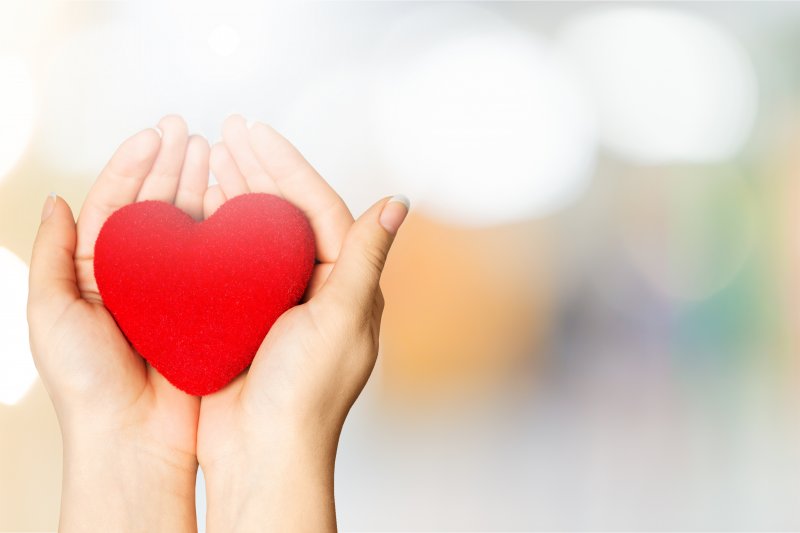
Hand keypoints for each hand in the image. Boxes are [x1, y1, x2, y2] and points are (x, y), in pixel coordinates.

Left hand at [27, 116, 209, 531]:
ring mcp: (174, 292)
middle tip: (189, 132)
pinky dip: (224, 230)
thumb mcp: (49, 312)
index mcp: (97, 272)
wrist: (132, 438)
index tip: (156, 135)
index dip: (135, 165)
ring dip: (199, 187)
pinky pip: (216, 261)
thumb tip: (55, 202)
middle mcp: (138, 276)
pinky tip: (234, 203)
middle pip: (156, 206)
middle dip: (171, 165)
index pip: (117, 204)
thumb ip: (51, 255)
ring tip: (213, 152)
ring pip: (189, 228)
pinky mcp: (205, 309)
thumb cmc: (86, 385)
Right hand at [196, 115, 408, 531]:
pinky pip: (231, 264)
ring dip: (235, 194)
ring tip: (209, 157)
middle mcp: (315, 286)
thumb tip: (398, 202)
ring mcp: (278, 301)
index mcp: (346, 283)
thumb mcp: (341, 317)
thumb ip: (365, 256)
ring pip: (256, 234)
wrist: (262, 453)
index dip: (286, 165)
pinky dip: (215, 234)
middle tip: (226, 131)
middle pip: (285, 213)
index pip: (316, 207)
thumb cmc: (306, 392)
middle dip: (257, 170)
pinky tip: (198, 208)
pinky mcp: (246, 317)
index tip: (254, 132)